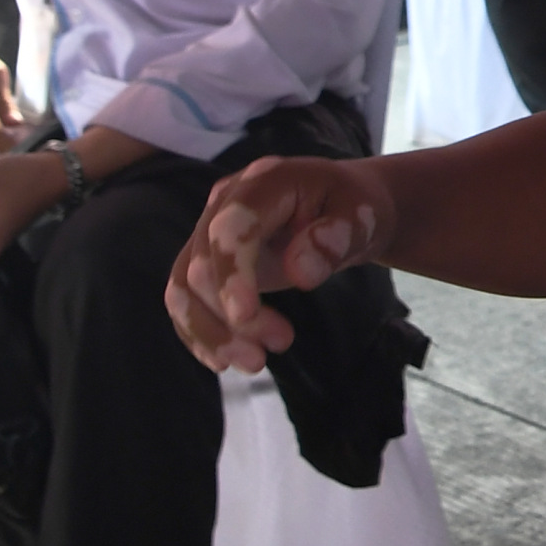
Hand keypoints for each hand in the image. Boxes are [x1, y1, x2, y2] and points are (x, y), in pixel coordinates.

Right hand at [166, 154, 391, 369]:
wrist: (341, 209)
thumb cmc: (353, 209)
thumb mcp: (362, 216)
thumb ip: (336, 237)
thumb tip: (300, 273)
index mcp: (264, 182)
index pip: (231, 227)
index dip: (232, 273)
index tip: (245, 318)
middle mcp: (223, 203)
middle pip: (202, 265)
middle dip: (234, 316)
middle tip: (283, 342)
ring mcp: (208, 231)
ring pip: (183, 287)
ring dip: (211, 333)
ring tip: (255, 363)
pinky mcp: (205, 260)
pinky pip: (184, 300)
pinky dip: (198, 333)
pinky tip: (224, 361)